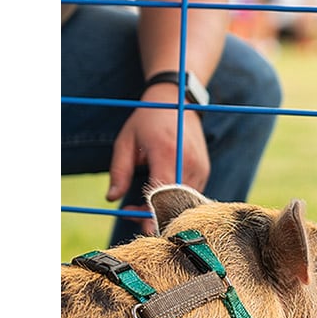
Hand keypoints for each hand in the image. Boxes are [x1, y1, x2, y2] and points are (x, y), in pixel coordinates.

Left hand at [107, 92, 209, 236]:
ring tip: (143, 202)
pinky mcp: (205, 170)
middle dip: (153, 214)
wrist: (177, 100)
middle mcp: (189, 162)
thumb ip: (119, 171)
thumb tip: (111, 198)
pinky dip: (175, 201)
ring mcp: (200, 167)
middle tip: (132, 212)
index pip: (161, 193)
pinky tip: (159, 194)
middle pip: (174, 203)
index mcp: (167, 152)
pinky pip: (191, 195)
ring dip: (164, 208)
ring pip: (184, 202)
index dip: (147, 211)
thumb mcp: (126, 141)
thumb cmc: (147, 120)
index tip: (130, 217)